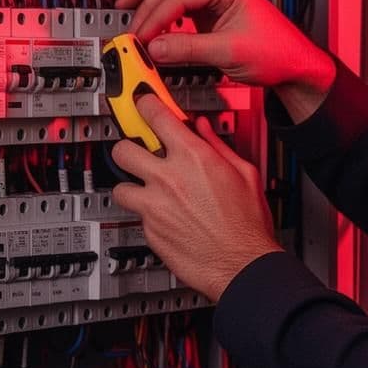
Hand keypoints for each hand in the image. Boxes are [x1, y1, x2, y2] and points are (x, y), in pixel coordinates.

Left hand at [110, 95, 282, 301]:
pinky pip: (138, 217)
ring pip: (120, 187)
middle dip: (129, 147)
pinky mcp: (149, 231)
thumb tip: (205, 130)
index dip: (144, 104)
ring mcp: (154, 206)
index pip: (156, 116)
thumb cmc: (247, 224)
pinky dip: (149, 216)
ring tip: (146, 190)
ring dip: (131, 187)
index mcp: (193, 157)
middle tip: (138, 152)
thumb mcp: (244, 173)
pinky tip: (167, 218)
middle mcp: (168, 178)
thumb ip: (218, 146)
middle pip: (123, 149)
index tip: (141, 103)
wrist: (242, 265)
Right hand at [116, 0, 335, 121]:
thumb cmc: (276, 52)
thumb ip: (188, 48)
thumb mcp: (228, 52)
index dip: (155, 16)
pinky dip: (164, 10)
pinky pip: (182, 3)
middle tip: (129, 23)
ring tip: (128, 8)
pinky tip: (153, 21)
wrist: (294, 64)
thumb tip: (154, 47)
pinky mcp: (214, 11)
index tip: (141, 36)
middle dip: (147, 1)